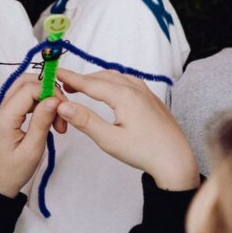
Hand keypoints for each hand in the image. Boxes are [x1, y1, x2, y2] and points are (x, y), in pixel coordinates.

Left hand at [0, 75, 66, 197]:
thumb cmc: (12, 172)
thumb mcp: (32, 149)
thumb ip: (42, 121)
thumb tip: (54, 99)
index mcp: (4, 116)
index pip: (30, 88)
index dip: (51, 92)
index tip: (64, 108)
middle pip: (25, 81)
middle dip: (48, 90)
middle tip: (61, 110)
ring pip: (24, 87)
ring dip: (43, 97)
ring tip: (56, 119)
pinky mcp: (4, 114)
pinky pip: (22, 98)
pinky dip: (37, 103)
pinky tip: (47, 118)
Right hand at [56, 68, 198, 190]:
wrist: (176, 159)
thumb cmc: (144, 152)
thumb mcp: (109, 139)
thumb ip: (85, 120)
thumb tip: (63, 104)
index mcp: (123, 95)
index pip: (90, 83)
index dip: (71, 78)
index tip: (55, 72)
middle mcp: (135, 87)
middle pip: (103, 76)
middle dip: (82, 78)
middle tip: (64, 84)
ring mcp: (145, 91)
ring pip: (116, 77)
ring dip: (97, 79)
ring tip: (82, 87)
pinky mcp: (151, 98)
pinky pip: (127, 81)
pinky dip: (111, 82)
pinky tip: (108, 91)